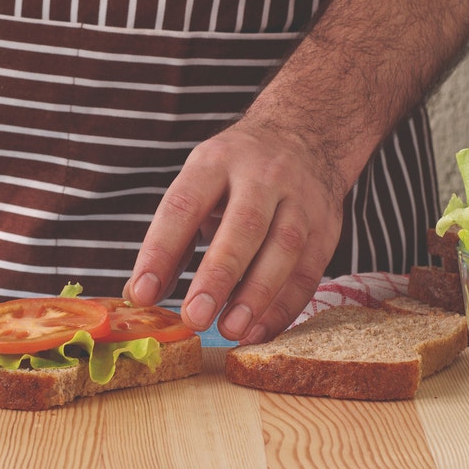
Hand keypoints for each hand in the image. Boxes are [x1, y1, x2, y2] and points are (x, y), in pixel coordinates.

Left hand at [124, 120, 344, 343]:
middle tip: (194, 317)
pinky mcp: (327, 227)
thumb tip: (144, 295)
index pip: (184, 205)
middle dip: (218, 276)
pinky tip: (258, 332)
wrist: (303, 137)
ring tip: (229, 331)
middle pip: (244, 226)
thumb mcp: (198, 185)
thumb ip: (173, 239)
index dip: (161, 250)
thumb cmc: (235, 175)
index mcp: (215, 162)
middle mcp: (261, 176)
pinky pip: (308, 272)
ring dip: (256, 296)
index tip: (142, 292)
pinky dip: (283, 307)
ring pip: (283, 248)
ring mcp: (300, 200)